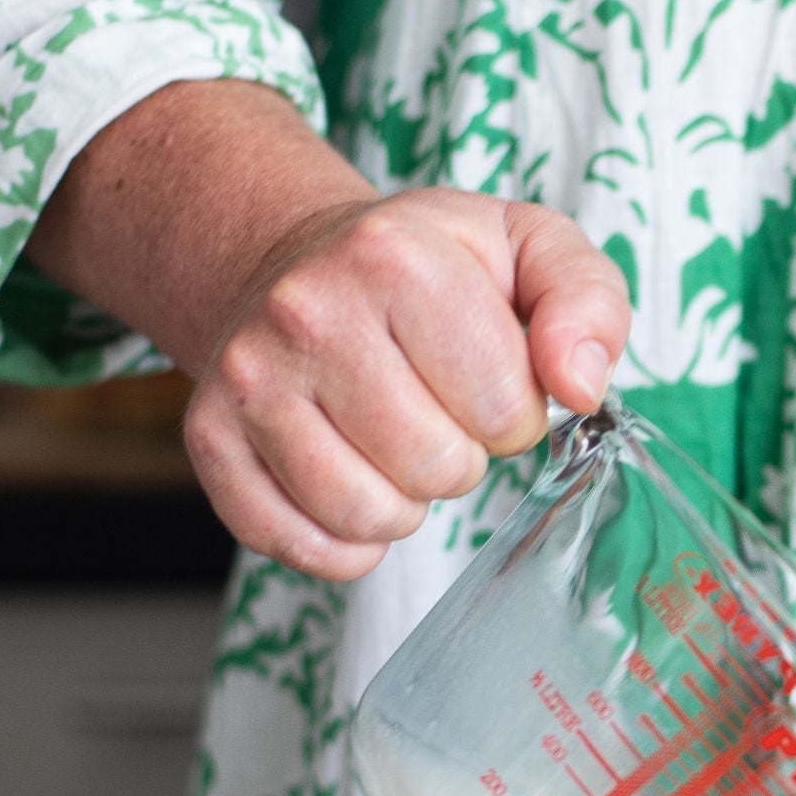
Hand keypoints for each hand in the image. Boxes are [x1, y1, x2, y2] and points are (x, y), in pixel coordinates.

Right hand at [183, 186, 628, 581]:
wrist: (296, 263)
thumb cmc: (427, 266)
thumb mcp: (526, 249)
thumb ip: (585, 303)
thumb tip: (580, 386)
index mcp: (396, 256)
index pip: (503, 405)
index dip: (517, 412)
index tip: (491, 381)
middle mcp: (307, 312)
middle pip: (435, 466)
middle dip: (462, 457)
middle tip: (441, 414)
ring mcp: (249, 379)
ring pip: (365, 515)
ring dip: (405, 504)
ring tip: (398, 448)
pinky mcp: (211, 438)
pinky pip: (297, 546)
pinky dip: (343, 543)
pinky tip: (354, 484)